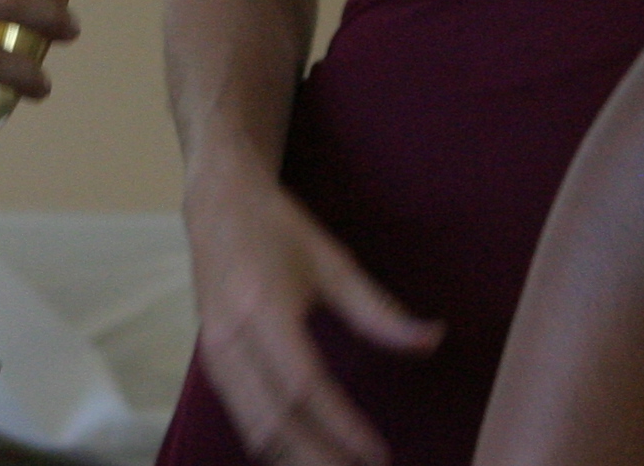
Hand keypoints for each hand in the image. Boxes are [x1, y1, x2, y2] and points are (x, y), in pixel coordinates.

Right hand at [182, 164, 440, 465]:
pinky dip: (276, 447)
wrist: (217, 204)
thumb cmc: (278, 229)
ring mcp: (214, 356)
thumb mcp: (333, 261)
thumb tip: (432, 340)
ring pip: (255, 430)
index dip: (340, 425)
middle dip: (318, 459)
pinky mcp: (211, 366)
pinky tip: (307, 457)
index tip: (376, 454)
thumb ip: (379, 310)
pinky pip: (244, 420)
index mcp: (262, 308)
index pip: (303, 385)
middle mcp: (231, 339)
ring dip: (296, 461)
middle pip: (273, 422)